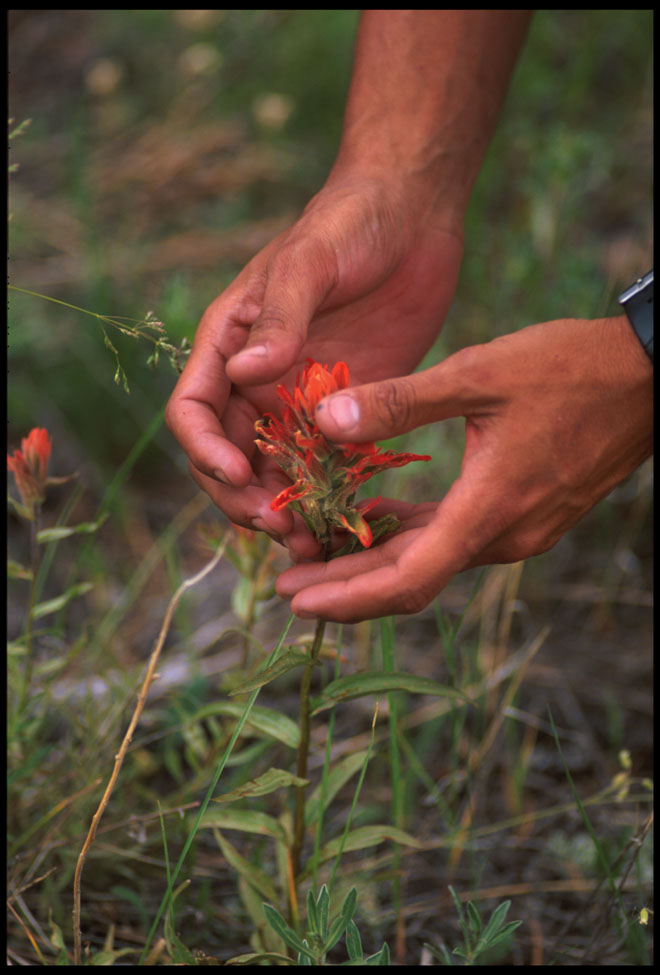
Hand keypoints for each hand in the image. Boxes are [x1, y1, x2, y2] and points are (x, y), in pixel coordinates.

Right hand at [165, 173, 462, 554]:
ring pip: (278, 474)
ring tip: (312, 543)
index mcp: (230, 345)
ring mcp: (303, 400)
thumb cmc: (348, 222)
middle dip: (246, 498)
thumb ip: (278, 317)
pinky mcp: (349, 410)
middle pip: (231, 458)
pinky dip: (331, 498)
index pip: (193, 412)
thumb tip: (244, 375)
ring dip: (287, 511)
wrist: (411, 214)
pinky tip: (348, 524)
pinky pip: (330, 466)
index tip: (239, 477)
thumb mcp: (309, 261)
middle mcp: (257, 381)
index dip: (206, 451)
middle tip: (281, 526)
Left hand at [276, 315, 652, 621]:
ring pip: (432, 558)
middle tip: (288, 585)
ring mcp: (518, 528)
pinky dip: (411, 533)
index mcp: (490, 510)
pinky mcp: (524, 511)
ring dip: (374, 561)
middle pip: (412, 578)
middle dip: (347, 587)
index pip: (407, 579)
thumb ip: (399, 402)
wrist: (648, 376)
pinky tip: (376, 515)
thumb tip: (325, 419)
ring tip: (316, 554)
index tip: (296, 599)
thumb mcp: (478, 374)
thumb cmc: (570, 369)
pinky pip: (454, 535)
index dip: (347, 596)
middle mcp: (504, 535)